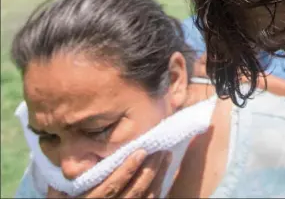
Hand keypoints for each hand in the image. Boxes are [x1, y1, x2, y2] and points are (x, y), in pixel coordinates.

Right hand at [46, 150, 171, 197]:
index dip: (127, 170)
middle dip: (149, 170)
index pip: (111, 188)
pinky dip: (161, 188)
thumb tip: (73, 152)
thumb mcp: (61, 193)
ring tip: (166, 155)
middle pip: (133, 193)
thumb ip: (70, 177)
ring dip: (158, 177)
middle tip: (160, 148)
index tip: (141, 151)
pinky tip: (167, 172)